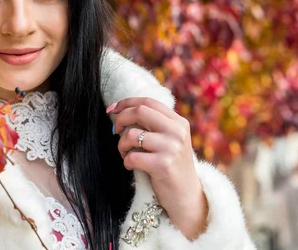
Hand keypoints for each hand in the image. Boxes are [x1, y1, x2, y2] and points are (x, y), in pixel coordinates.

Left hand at [109, 97, 207, 239]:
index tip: (111, 109)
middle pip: (139, 112)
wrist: (187, 196)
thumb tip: (119, 111)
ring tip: (126, 154)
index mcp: (178, 121)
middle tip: (114, 130)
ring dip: (121, 145)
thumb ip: (152, 124)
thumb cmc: (170, 165)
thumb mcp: (169, 140)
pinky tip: (132, 166)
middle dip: (120, 119)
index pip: (148, 102)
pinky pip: (132, 157)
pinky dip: (126, 161)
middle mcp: (177, 131)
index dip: (126, 103)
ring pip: (132, 135)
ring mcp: (172, 148)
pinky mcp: (164, 165)